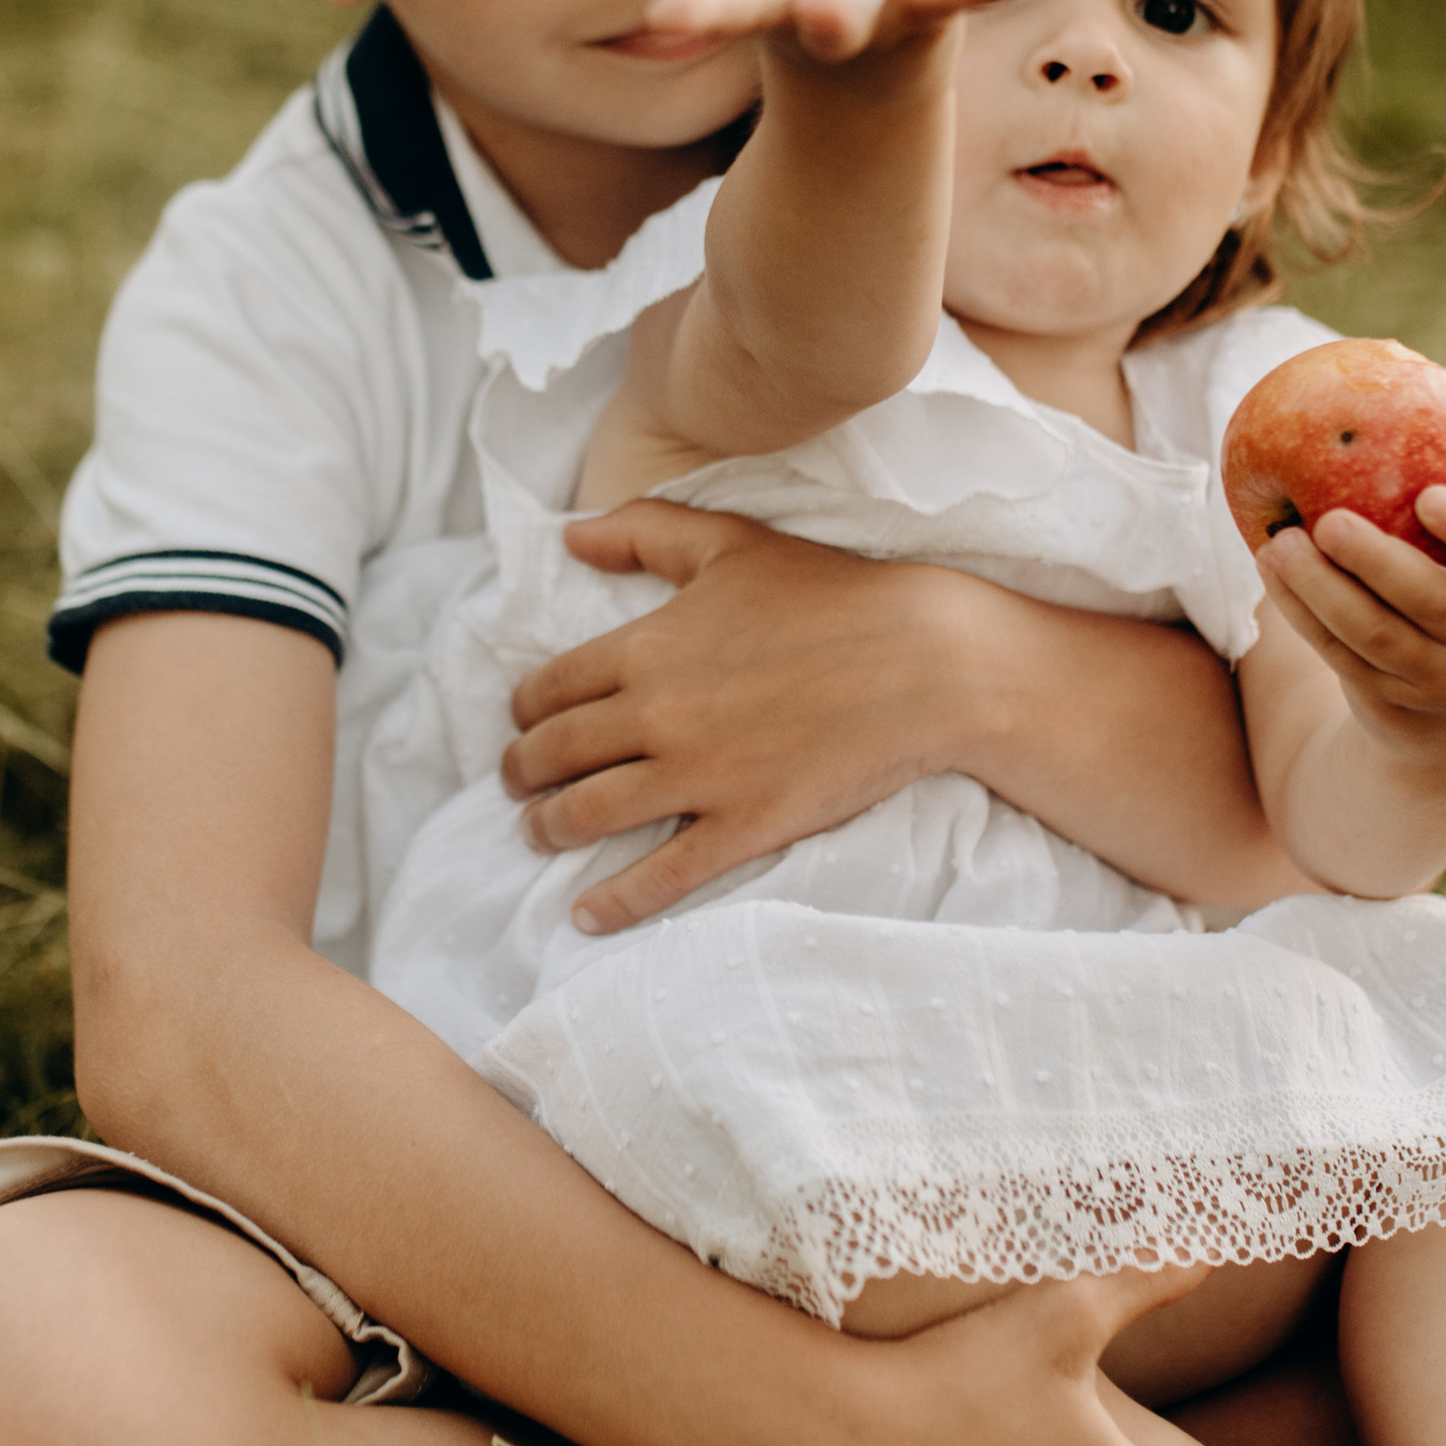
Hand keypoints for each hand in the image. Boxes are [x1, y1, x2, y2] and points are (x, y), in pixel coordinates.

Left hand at [506, 503, 975, 931]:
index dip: (525, 711)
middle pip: (555, 755)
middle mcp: (658, 714)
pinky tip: (585, 914)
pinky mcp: (744, 825)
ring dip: (550, 830)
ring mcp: (699, 776)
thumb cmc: (834, 595)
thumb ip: (644, 531)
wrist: (927, 661)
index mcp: (648, 646)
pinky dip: (613, 900)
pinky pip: (660, 875)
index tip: (524, 724)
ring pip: (590, 815)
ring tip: (539, 835)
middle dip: (523, 774)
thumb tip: (569, 536)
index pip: (551, 688)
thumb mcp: (732, 543)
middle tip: (518, 786)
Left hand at [1256, 484, 1445, 759]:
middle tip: (1328, 522)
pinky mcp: (1389, 699)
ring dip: (1320, 589)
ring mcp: (1441, 680)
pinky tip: (1272, 572)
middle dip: (1377, 562)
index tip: (1429, 496)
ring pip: (1375, 635)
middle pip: (1434, 603)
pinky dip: (1301, 612)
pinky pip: (1338, 654)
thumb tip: (1398, 360)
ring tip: (1280, 543)